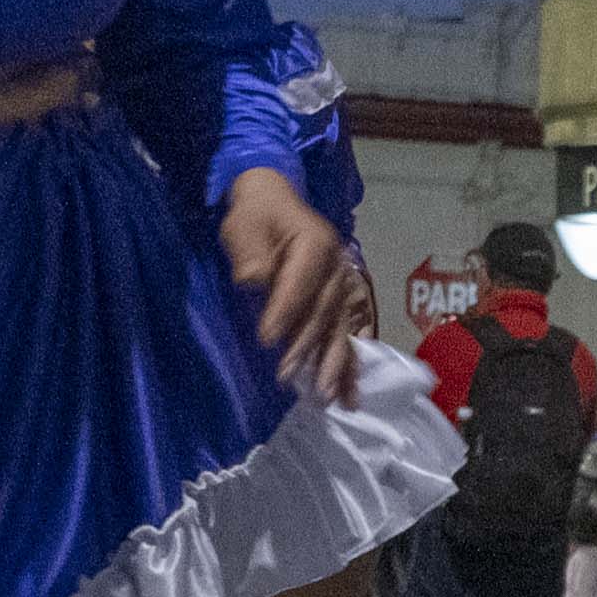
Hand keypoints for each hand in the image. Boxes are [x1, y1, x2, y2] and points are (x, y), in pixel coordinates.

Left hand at [220, 173, 361, 404]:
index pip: (301, 282)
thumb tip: (256, 284)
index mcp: (315, 243)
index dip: (285, 311)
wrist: (274, 200)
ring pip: (341, 326)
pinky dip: (349, 361)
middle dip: (306, 346)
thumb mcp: (244, 228)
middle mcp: (337, 265)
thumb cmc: (255, 216)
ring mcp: (342, 283)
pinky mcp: (340, 299)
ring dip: (335, 363)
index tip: (267, 340)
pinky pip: (346, 332)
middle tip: (288, 377)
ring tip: (329, 396)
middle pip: (324, 310)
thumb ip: (251, 258)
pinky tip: (352, 388)